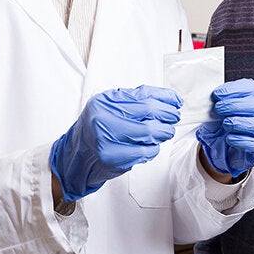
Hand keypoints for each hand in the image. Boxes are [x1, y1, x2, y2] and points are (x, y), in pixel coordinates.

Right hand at [50, 85, 181, 201]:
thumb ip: (135, 100)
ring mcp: (107, 139)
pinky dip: (153, 148)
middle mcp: (103, 118)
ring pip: (149, 133)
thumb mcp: (110, 107)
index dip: (165, 98)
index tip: (176, 101)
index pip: (143, 95)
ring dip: (163, 132)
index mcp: (104, 102)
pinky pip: (144, 152)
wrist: (77, 155)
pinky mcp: (113, 158)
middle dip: (168, 115)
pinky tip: (151, 146)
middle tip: (174, 117)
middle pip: (149, 112)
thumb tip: (169, 99)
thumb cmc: (97, 129)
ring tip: (165, 131)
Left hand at [197, 79, 253, 177]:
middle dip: (236, 105)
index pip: (250, 88)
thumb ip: (215, 102)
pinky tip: (230, 138)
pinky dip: (242, 141)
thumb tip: (205, 99)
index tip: (216, 94)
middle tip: (219, 109)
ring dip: (241, 123)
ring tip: (226, 124)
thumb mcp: (218, 110)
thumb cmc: (224, 123)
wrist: (225, 146)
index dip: (233, 90)